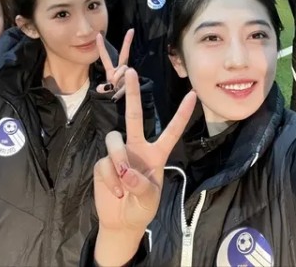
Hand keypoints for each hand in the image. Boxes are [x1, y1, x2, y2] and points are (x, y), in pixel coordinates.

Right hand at [93, 69, 196, 232]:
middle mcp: (137, 148)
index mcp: (157, 154)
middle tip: (131, 71)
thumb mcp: (150, 199)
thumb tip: (126, 171)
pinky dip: (110, 178)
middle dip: (132, 93)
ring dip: (118, 158)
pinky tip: (115, 192)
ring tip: (123, 182)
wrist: (121, 223)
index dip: (182, 114)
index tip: (193, 95)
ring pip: (114, 139)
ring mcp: (119, 154)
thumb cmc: (142, 208)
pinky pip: (104, 162)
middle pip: (134, 116)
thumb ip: (142, 185)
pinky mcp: (103, 164)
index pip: (171, 131)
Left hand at [96, 29, 133, 100]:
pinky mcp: (133, 83)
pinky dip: (123, 89)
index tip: (98, 35)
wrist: (122, 112)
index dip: (101, 47)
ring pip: (124, 70)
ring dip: (119, 81)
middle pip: (123, 57)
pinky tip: (120, 94)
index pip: (106, 58)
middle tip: (131, 31)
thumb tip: (108, 84)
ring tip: (117, 92)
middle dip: (126, 44)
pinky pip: (128, 81)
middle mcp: (120, 73)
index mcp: (111, 73)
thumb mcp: (104, 93)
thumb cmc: (111, 102)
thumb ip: (104, 88)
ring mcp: (127, 77)